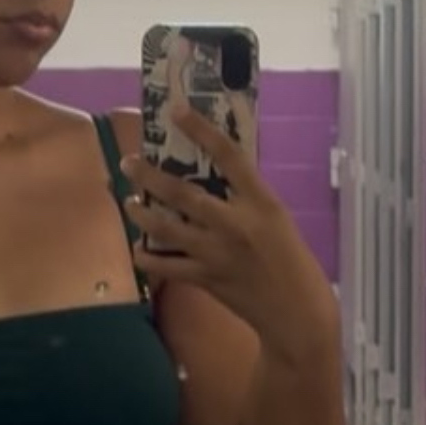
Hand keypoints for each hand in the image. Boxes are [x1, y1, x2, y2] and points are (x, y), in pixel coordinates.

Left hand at [120, 107, 338, 364]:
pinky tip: (138, 249)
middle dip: (149, 176)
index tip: (177, 110)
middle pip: (183, 193)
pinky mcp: (206, 279)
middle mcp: (236, 224)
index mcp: (262, 203)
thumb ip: (248, 201)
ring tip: (129, 203)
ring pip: (166, 228)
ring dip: (142, 214)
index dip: (201, 130)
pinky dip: (148, 257)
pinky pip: (166, 266)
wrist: (297, 313)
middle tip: (128, 162)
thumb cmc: (293, 262)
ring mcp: (217, 253)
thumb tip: (214, 181)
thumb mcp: (278, 221)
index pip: (229, 156)